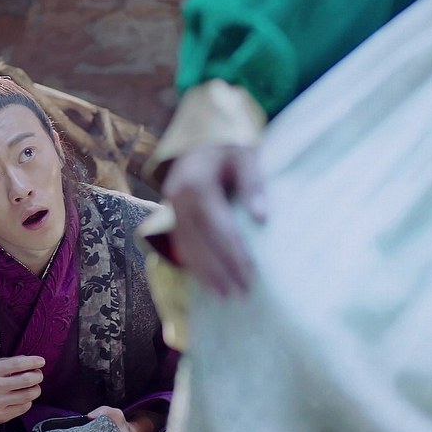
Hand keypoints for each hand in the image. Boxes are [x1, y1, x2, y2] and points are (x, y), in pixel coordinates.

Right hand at [0, 355, 43, 424]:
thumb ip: (11, 362)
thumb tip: (32, 362)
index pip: (17, 364)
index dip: (33, 362)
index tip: (41, 361)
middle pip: (27, 380)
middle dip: (38, 376)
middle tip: (38, 375)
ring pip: (29, 395)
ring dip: (36, 389)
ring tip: (32, 387)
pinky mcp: (0, 417)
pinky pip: (25, 407)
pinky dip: (27, 401)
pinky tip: (21, 398)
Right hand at [162, 143, 265, 297]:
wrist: (200, 134)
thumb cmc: (228, 144)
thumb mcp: (246, 155)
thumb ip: (253, 184)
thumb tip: (262, 217)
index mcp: (196, 184)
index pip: (217, 228)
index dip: (233, 254)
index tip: (250, 276)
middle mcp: (178, 199)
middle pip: (200, 243)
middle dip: (220, 271)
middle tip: (239, 295)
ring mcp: (170, 207)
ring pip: (186, 247)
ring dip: (205, 274)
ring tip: (224, 296)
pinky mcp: (170, 213)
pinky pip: (180, 244)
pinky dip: (193, 264)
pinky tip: (207, 281)